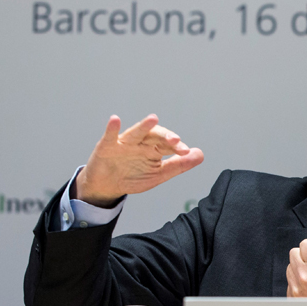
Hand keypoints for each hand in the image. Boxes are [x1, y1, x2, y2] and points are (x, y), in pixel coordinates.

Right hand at [74, 114, 203, 206]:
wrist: (106, 186)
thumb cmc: (132, 176)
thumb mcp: (158, 174)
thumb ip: (178, 165)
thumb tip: (199, 155)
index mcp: (154, 149)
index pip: (168, 144)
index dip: (178, 147)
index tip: (187, 152)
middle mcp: (141, 143)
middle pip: (155, 136)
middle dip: (165, 137)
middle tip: (175, 140)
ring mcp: (124, 143)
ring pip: (136, 133)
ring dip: (144, 126)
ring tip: (153, 119)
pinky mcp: (107, 146)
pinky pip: (110, 135)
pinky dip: (112, 128)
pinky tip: (115, 120)